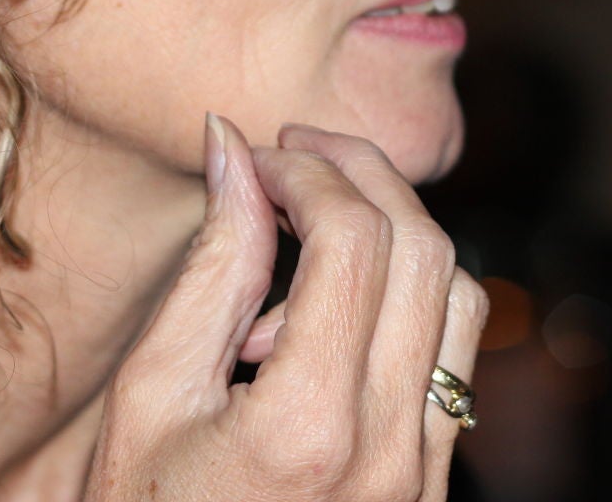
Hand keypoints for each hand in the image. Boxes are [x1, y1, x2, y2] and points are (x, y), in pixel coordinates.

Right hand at [82, 116, 486, 501]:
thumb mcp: (151, 397)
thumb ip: (209, 266)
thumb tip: (231, 144)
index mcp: (308, 428)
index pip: (353, 240)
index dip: (308, 172)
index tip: (257, 155)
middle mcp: (388, 452)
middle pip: (423, 250)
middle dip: (362, 175)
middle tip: (296, 152)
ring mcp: (423, 474)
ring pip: (461, 296)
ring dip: (399, 232)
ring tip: (317, 221)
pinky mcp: (433, 484)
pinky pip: (454, 357)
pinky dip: (412, 298)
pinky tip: (336, 305)